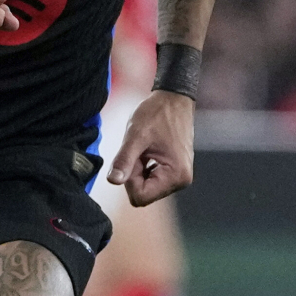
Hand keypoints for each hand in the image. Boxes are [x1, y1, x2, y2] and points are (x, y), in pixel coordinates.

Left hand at [107, 90, 196, 205]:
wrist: (173, 98)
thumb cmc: (156, 113)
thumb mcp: (135, 136)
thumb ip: (124, 160)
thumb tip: (113, 181)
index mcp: (176, 176)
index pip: (140, 197)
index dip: (129, 179)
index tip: (133, 156)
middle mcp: (182, 181)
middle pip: (144, 194)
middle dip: (134, 175)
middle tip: (139, 150)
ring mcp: (180, 177)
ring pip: (146, 188)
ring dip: (139, 170)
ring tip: (145, 148)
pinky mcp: (176, 172)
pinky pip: (152, 180)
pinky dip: (145, 168)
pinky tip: (149, 150)